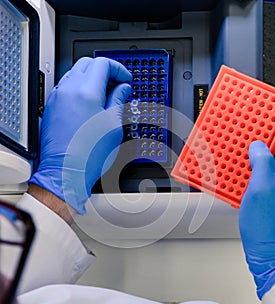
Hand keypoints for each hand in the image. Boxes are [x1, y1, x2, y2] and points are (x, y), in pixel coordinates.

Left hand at [29, 57, 131, 213]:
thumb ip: (118, 100)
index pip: (103, 63)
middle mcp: (69, 90)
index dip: (118, 69)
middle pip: (87, 63)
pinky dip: (79, 88)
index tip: (125, 79)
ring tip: (104, 95)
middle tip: (117, 84)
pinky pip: (66, 87)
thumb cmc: (88, 156)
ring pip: (75, 73)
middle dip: (105, 70)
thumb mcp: (113, 126)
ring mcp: (57, 98)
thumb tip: (122, 89)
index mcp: (86, 92)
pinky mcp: (51, 107)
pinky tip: (89, 103)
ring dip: (91, 78)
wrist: (64, 172)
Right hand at [239, 140, 274, 298]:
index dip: (271, 127)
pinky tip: (237, 173)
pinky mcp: (269, 197)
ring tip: (236, 152)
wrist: (268, 255)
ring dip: (249, 158)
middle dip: (258, 142)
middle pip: (273, 152)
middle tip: (242, 134)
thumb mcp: (262, 189)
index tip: (259, 118)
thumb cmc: (269, 228)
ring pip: (264, 164)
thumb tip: (257, 147)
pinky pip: (258, 178)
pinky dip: (247, 173)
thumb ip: (262, 163)